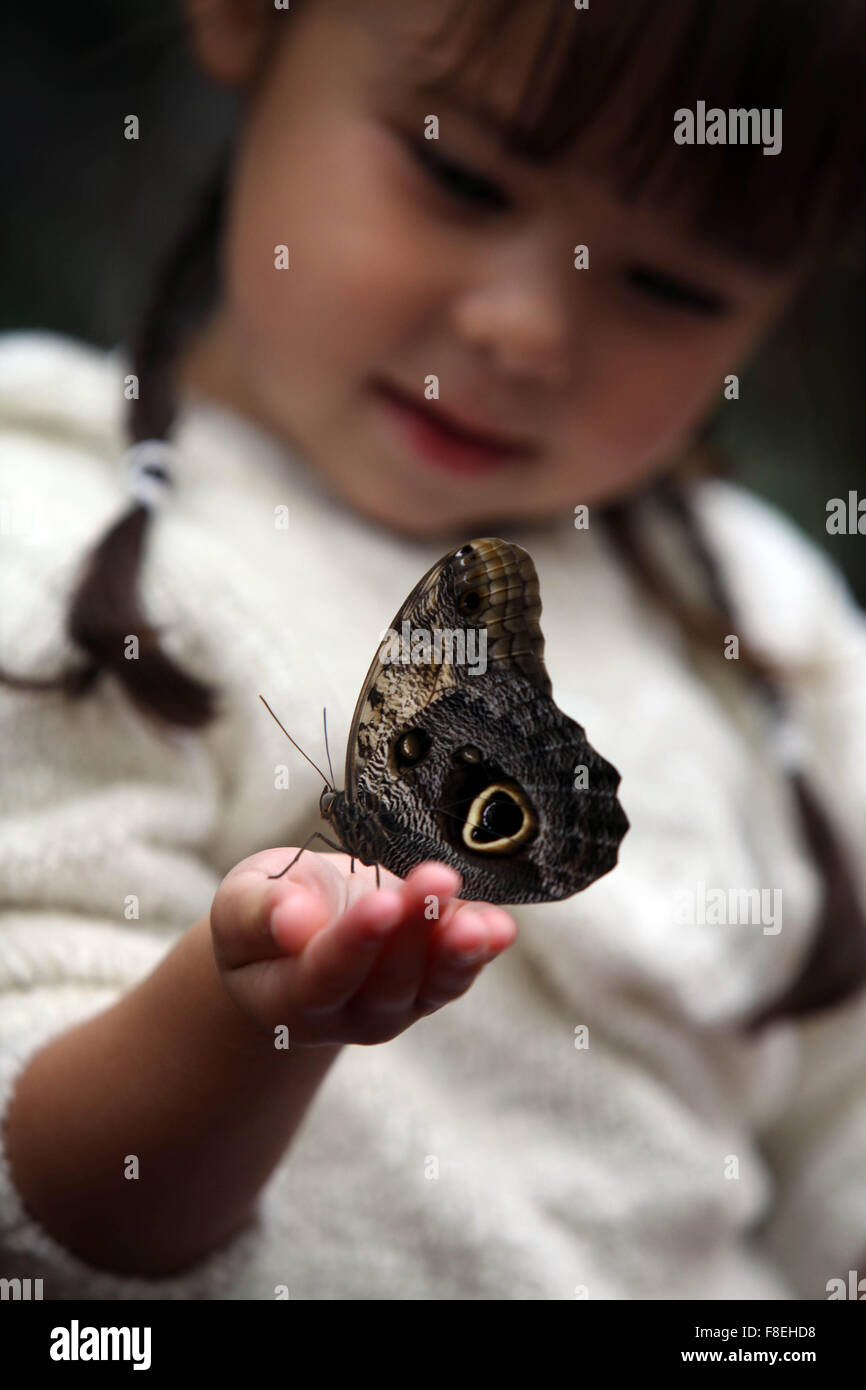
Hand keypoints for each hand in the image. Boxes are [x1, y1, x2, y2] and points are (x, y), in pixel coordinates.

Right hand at [209, 850, 516, 1045]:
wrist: (300, 930)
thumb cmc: (267, 911)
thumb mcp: (240, 902)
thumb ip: (258, 914)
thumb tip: (291, 921)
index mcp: (289, 996)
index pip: (326, 975)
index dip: (356, 942)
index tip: (382, 904)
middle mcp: (347, 1013)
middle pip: (388, 978)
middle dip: (416, 928)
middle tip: (436, 880)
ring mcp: (396, 1005)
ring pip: (432, 984)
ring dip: (459, 950)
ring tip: (479, 922)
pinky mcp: (431, 986)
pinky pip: (460, 972)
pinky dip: (484, 950)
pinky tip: (500, 927)